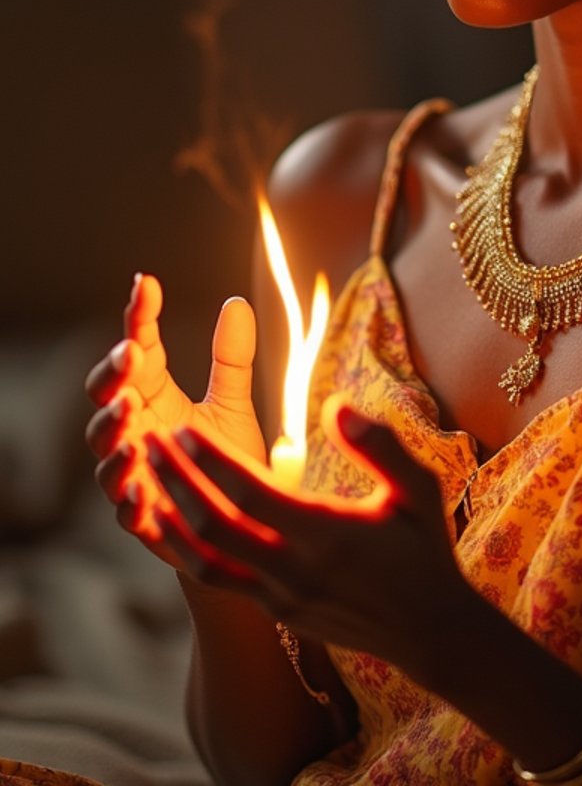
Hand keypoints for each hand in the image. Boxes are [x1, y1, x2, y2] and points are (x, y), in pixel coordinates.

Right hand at [85, 273, 266, 565]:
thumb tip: (236, 303)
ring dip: (114, 432)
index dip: (138, 319)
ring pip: (106, 455)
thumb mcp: (233, 406)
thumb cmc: (225, 462)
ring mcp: (135, 478)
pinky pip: (127, 513)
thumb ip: (231, 361)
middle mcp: (136, 434)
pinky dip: (130, 498)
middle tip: (131, 354)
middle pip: (105, 400)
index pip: (138, 353)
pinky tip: (141, 486)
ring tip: (129, 411)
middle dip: (112, 376)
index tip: (147, 285)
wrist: (241, 531)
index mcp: (154, 399)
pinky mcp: (146, 523)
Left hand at [145, 402, 475, 685]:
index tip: (184, 428)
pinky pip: (219, 581)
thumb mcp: (419, 489)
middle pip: (214, 524)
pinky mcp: (276, 613)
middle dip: (176, 481)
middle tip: (149, 442)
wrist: (430, 632)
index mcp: (326, 533)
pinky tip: (173, 524)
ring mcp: (280, 597)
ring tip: (148, 479)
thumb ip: (380, 446)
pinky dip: (188, 551)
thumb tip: (337, 405)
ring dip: (172, 516)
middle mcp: (294, 570)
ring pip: (205, 559)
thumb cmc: (425, 550)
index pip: (250, 492)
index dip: (211, 460)